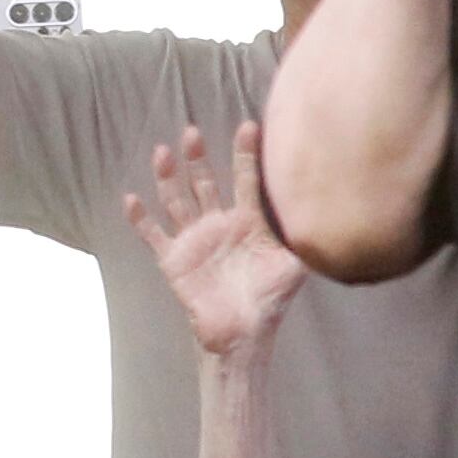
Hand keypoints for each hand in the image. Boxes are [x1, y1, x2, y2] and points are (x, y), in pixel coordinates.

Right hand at [131, 123, 304, 357]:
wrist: (244, 332)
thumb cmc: (272, 298)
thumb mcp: (294, 264)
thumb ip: (302, 235)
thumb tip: (326, 211)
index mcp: (248, 222)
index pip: (246, 180)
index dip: (246, 155)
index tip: (249, 126)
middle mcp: (219, 224)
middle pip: (204, 182)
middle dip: (198, 158)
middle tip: (192, 131)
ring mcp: (194, 239)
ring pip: (176, 200)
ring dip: (168, 177)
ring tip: (162, 152)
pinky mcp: (173, 258)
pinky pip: (152, 235)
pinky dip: (141, 218)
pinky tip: (132, 199)